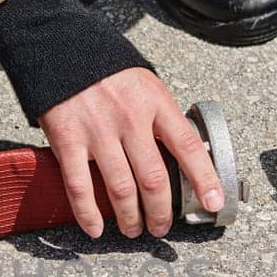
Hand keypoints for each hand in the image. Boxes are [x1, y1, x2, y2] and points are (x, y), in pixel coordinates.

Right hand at [39, 67, 223, 238]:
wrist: (62, 46)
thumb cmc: (108, 70)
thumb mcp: (146, 84)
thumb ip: (161, 117)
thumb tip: (181, 154)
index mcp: (155, 103)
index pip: (187, 147)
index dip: (204, 178)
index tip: (214, 201)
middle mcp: (130, 119)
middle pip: (154, 179)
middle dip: (161, 211)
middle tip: (162, 227)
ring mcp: (97, 131)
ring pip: (121, 189)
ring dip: (130, 218)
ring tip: (133, 230)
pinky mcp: (67, 139)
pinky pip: (80, 186)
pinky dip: (88, 213)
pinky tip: (96, 229)